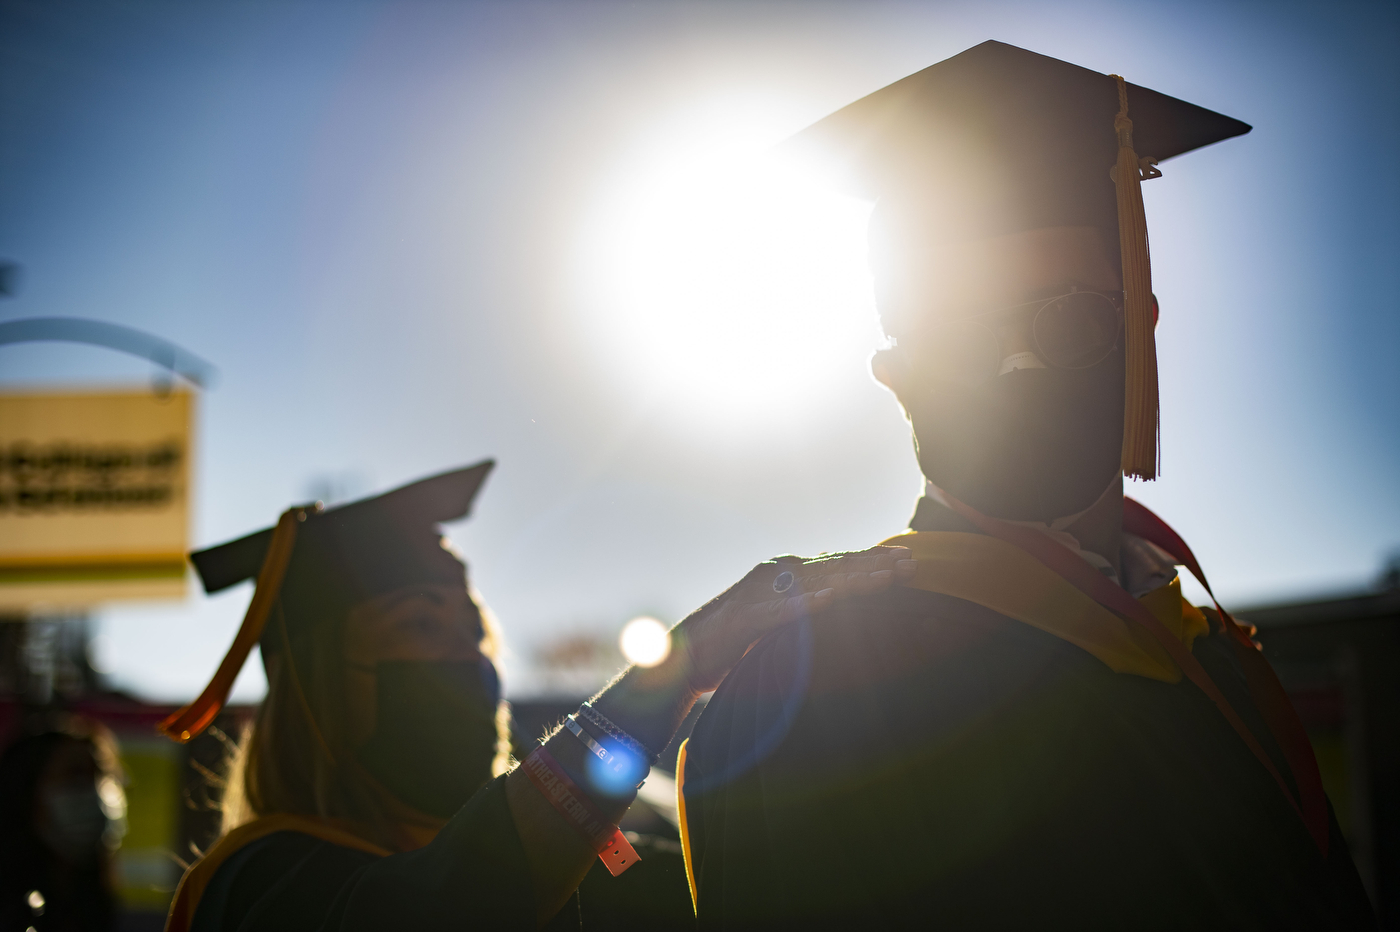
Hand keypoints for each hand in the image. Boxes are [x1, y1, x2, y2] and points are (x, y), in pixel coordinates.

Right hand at [672, 546, 915, 693]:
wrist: (684, 655)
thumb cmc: (734, 642)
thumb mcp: (779, 620)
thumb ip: (806, 607)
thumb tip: (838, 602)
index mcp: (786, 575)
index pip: (837, 562)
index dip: (872, 559)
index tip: (907, 557)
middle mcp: (777, 575)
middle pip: (834, 566)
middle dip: (874, 564)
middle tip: (912, 563)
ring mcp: (762, 594)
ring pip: (816, 583)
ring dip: (852, 579)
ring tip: (884, 578)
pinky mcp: (747, 617)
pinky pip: (782, 611)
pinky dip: (807, 605)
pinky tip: (830, 601)